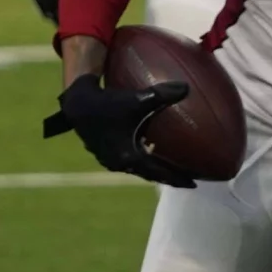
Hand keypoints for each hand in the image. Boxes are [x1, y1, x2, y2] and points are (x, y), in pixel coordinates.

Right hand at [44, 73, 195, 186]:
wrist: (77, 103)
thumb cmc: (107, 102)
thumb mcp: (136, 99)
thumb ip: (162, 95)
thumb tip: (186, 88)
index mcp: (128, 157)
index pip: (159, 173)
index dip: (177, 178)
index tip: (194, 183)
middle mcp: (119, 163)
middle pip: (150, 175)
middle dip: (169, 178)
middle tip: (187, 181)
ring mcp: (109, 160)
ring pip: (138, 170)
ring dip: (155, 171)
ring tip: (171, 170)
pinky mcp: (104, 153)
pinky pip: (128, 162)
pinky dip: (142, 162)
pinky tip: (149, 153)